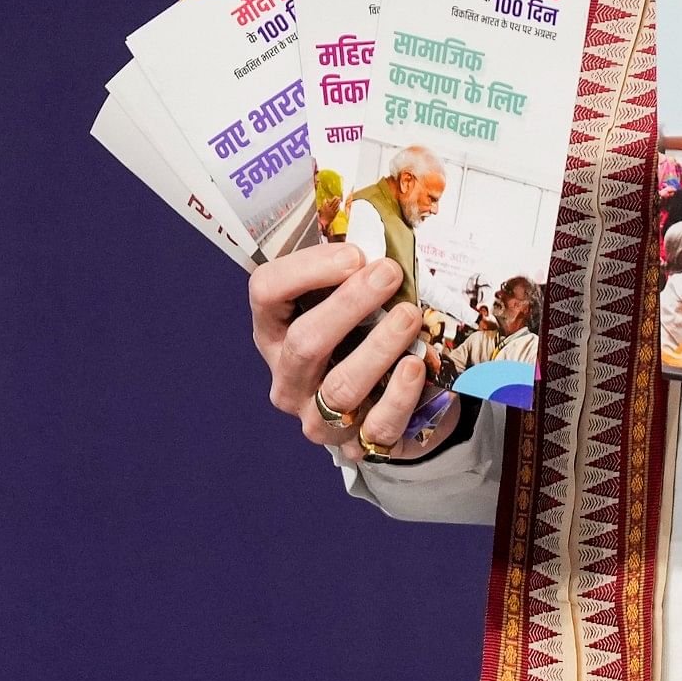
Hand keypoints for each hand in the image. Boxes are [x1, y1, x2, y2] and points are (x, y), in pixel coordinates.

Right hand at [250, 242, 441, 457]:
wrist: (388, 405)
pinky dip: (400, 394)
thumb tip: (381, 234)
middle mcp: (288, 378)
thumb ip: (352, 274)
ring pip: (341, 386)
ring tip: (410, 316)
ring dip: (378, 346)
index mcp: (275, 332)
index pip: (267, 292)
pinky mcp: (356, 446)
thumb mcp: (347, 303)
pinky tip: (414, 366)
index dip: (307, 269)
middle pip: (304, 342)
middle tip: (388, 274)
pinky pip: (378, 424)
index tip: (354, 254)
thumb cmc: (362, 337)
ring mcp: (318, 418)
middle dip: (349, 304)